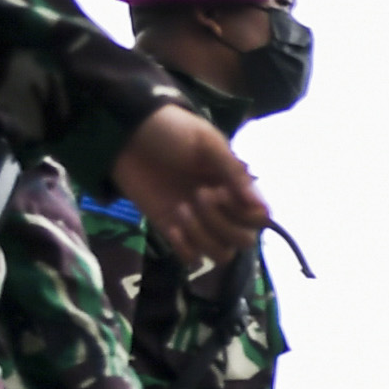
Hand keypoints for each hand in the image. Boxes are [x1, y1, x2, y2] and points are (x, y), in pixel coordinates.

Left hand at [114, 102, 264, 267]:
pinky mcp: (173, 231)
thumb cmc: (171, 131)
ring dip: (203, 235)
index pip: (260, 217)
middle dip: (222, 223)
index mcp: (235, 185)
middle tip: (199, 195)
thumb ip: (234, 174)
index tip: (221, 191)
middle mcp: (223, 208)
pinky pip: (190, 257)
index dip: (245, 213)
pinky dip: (183, 246)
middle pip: (244, 240)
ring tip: (181, 209)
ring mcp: (199, 222)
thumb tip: (262, 209)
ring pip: (221, 254)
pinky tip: (170, 224)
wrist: (127, 135)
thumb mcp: (207, 143)